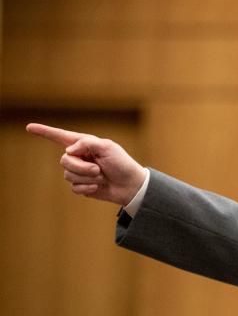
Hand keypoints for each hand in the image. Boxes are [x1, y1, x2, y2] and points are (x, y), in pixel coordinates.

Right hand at [26, 123, 147, 205]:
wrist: (130, 185)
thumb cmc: (122, 164)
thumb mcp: (108, 147)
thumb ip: (87, 143)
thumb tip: (68, 150)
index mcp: (84, 144)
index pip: (60, 137)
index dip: (44, 132)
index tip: (29, 127)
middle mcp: (79, 157)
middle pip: (64, 161)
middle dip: (81, 167)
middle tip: (98, 169)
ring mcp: (79, 172)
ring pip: (68, 175)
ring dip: (87, 178)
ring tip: (101, 177)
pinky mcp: (81, 186)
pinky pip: (74, 188)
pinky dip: (87, 188)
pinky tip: (98, 187)